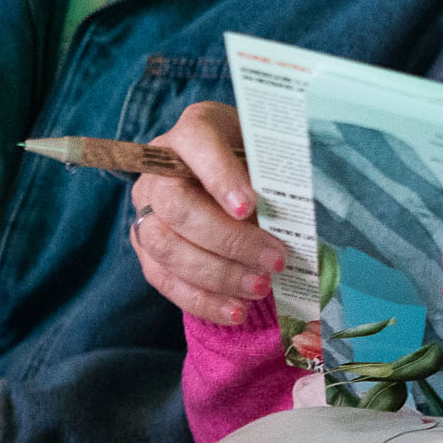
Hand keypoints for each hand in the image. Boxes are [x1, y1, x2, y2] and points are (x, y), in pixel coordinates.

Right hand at [129, 102, 288, 324]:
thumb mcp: (268, 155)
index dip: (220, 177)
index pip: (196, 145)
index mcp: (193, 131)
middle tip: (274, 261)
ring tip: (259, 288)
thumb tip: (298, 219)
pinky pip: (164, 279)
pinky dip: (201, 300)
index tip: (251, 207)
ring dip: (216, 275)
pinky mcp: (145, 247)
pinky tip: (235, 311)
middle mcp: (159, 169)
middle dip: (229, 240)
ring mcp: (146, 209)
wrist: (228, 176)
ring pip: (166, 247)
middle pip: (178, 205)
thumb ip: (274, 178)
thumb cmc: (254, 161)